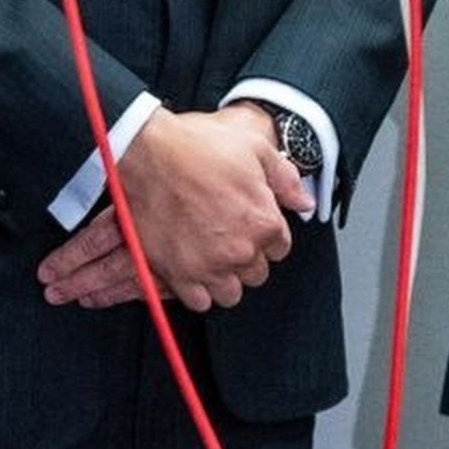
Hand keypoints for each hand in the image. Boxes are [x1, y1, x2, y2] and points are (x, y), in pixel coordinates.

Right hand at [38, 108, 305, 312]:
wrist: (144, 150)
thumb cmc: (195, 146)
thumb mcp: (253, 147)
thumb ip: (285, 178)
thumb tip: (304, 202)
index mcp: (264, 222)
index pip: (279, 248)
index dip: (263, 234)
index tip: (246, 224)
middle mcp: (240, 250)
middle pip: (255, 273)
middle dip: (244, 257)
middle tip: (224, 235)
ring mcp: (209, 265)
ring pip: (230, 293)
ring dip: (223, 277)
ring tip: (208, 256)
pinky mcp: (177, 273)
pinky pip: (199, 301)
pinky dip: (196, 289)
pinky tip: (190, 268)